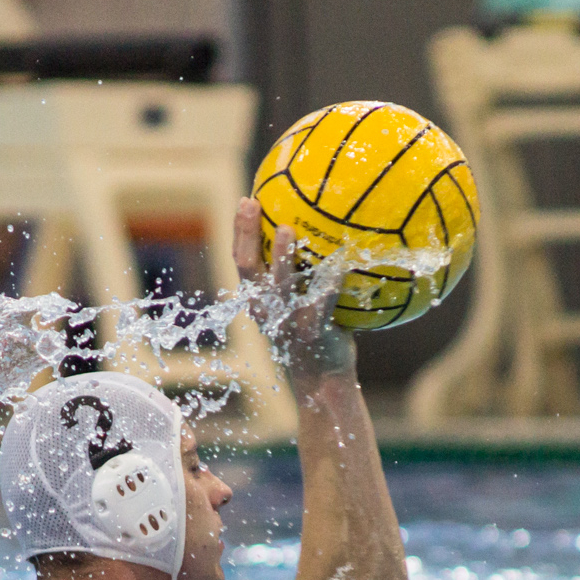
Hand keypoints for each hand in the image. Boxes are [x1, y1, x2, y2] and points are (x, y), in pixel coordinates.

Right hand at [232, 197, 354, 379]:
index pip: (242, 260)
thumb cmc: (313, 334)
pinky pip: (319, 304)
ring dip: (280, 257)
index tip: (246, 200)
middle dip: (246, 234)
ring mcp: (285, 321)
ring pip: (277, 285)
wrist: (323, 380)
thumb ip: (302, 275)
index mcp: (259, 299)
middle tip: (251, 203)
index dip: (240, 231)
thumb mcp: (298, 304)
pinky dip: (328, 284)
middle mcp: (265, 309)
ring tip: (285, 231)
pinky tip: (339, 265)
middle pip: (247, 267)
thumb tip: (321, 233)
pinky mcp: (311, 333)